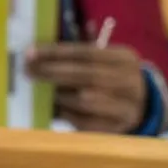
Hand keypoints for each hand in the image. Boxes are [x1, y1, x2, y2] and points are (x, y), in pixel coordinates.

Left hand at [26, 43, 147, 133]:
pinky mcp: (116, 128)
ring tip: (39, 89)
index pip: (87, 52)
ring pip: (86, 100)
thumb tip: (48, 39)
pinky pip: (86, 122)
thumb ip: (79, 49)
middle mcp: (129, 81)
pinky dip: (66, 115)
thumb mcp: (104, 59)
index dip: (56, 52)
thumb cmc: (110, 77)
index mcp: (124, 58)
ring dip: (59, 95)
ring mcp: (126, 106)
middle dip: (52, 72)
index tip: (31, 52)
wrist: (139, 107)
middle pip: (87, 75)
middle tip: (28, 71)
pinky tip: (52, 109)